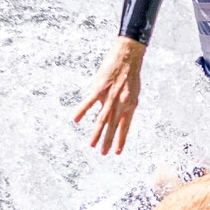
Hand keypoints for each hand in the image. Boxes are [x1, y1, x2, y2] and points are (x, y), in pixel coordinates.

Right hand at [74, 37, 145, 154]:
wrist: (128, 56)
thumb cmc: (131, 73)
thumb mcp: (134, 92)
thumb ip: (126, 104)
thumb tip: (120, 114)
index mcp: (130, 105)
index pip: (125, 127)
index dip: (121, 140)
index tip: (117, 152)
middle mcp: (120, 104)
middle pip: (112, 127)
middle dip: (108, 141)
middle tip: (103, 154)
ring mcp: (109, 97)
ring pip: (102, 119)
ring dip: (97, 133)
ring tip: (92, 145)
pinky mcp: (100, 89)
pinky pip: (89, 102)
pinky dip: (82, 111)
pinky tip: (76, 120)